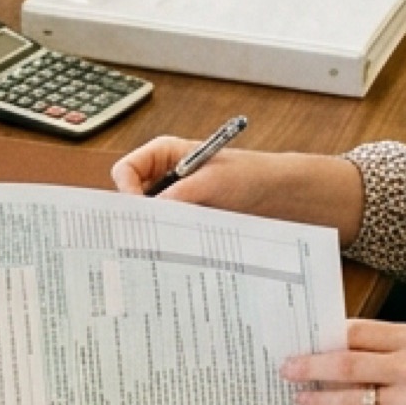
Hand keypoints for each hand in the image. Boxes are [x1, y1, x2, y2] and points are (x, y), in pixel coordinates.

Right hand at [109, 140, 363, 237]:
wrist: (279, 193)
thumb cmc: (250, 174)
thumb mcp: (214, 181)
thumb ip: (182, 194)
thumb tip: (152, 211)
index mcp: (165, 153)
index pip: (126, 170)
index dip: (126, 191)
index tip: (138, 213)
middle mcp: (165, 175)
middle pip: (133, 196)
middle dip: (138, 216)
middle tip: (143, 238)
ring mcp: (176, 199)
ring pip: (149, 217)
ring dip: (155, 230)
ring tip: (165, 246)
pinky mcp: (187, 218)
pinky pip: (167, 231)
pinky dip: (169, 240)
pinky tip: (178, 251)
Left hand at [282, 318, 405, 404]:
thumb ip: (385, 348)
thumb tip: (331, 347)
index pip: (356, 332)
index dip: (323, 338)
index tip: (301, 341)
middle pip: (346, 365)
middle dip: (310, 368)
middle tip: (287, 369)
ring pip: (351, 400)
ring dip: (320, 399)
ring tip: (301, 397)